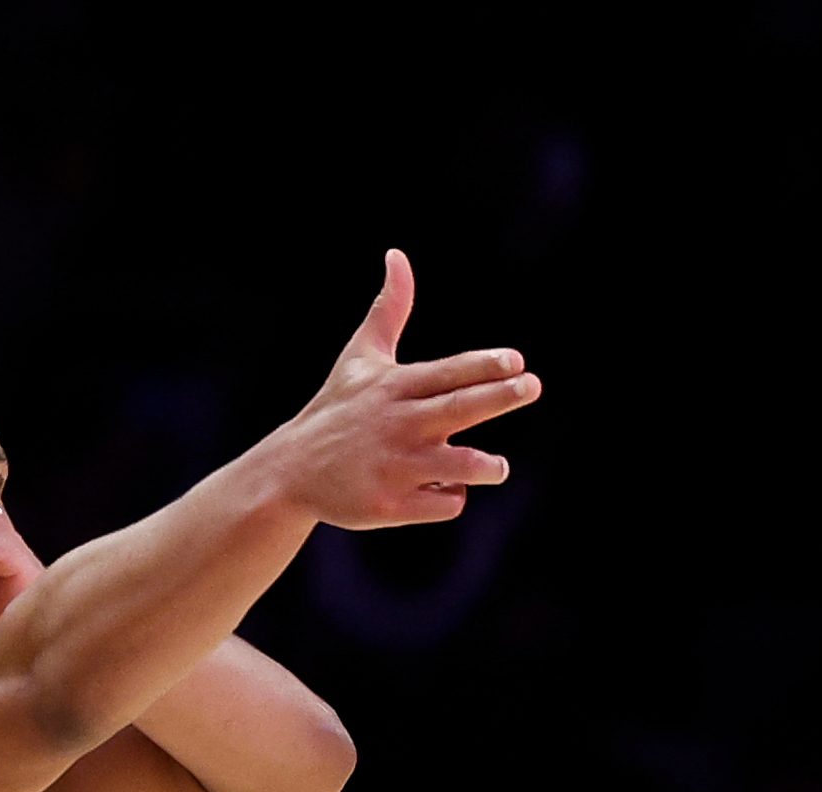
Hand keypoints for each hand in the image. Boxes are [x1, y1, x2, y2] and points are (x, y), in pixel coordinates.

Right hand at [280, 249, 541, 528]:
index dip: (484, 365)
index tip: (516, 360)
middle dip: (499, 396)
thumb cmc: (336, 409)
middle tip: (532, 385)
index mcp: (394, 388)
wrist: (289, 472)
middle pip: (459, 408)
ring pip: (459, 466)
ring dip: (485, 466)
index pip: (447, 372)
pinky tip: (440, 489)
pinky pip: (442, 504)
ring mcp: (393, 468)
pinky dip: (449, 498)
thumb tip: (397, 255)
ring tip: (496, 466)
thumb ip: (389, 309)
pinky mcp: (388, 507)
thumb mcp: (359, 357)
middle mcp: (397, 425)